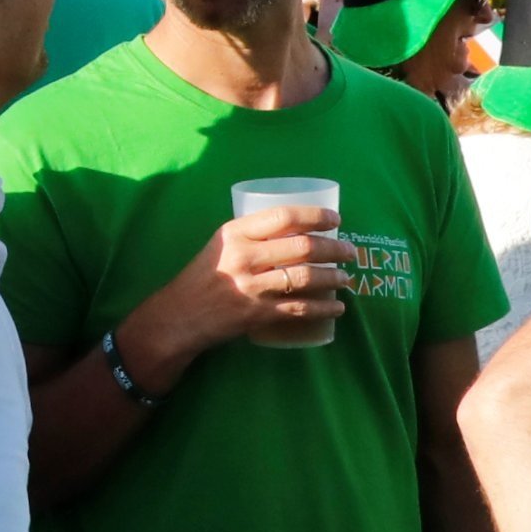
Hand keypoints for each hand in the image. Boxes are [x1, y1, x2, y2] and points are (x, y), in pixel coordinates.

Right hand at [161, 208, 342, 355]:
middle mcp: (245, 257)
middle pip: (302, 247)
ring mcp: (252, 287)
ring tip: (346, 278)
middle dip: (334, 248)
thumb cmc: (203, 275)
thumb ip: (254, 235)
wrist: (180, 316)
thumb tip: (299, 229)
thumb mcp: (222, 244)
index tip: (336, 219)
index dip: (316, 215)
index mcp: (235, 233)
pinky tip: (337, 307)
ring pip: (305, 277)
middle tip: (350, 251)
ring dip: (333, 277)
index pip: (283, 216)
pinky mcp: (257, 314)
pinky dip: (323, 308)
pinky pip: (300, 309)